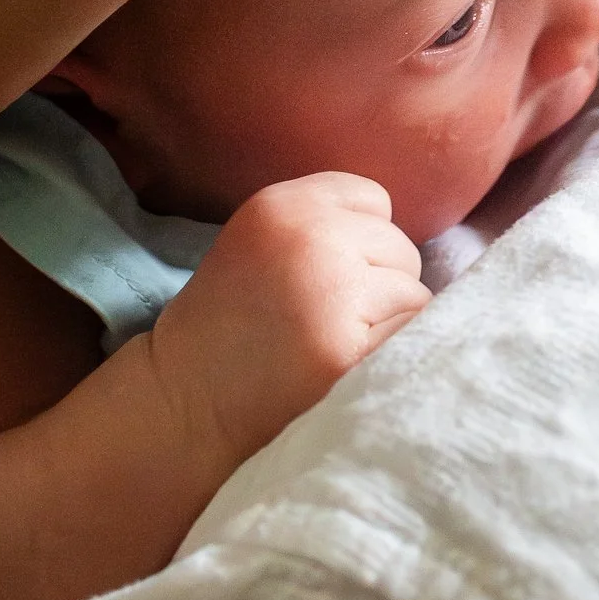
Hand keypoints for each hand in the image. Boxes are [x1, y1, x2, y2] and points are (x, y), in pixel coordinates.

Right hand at [147, 174, 430, 467]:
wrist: (185, 400)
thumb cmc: (227, 323)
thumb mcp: (259, 243)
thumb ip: (320, 225)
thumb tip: (397, 234)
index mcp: (282, 205)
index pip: (372, 198)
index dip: (361, 239)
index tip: (333, 273)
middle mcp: (310, 236)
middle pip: (399, 247)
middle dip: (378, 283)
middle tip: (329, 317)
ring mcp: (331, 290)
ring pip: (413, 292)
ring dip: (388, 320)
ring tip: (335, 341)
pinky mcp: (345, 347)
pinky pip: (408, 335)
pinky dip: (388, 352)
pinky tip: (344, 365)